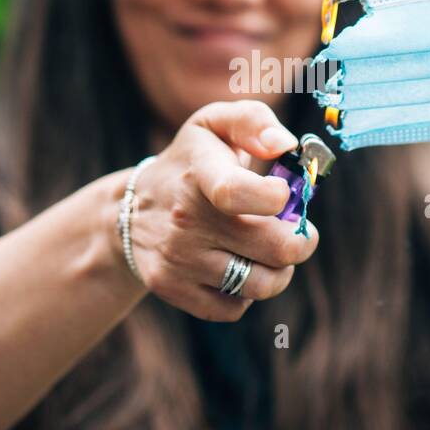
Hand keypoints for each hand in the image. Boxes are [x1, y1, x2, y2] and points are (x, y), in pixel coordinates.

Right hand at [122, 100, 318, 320]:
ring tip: (272, 252)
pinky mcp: (172, 288)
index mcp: (200, 173)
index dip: (277, 197)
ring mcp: (178, 258)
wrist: (128, 212)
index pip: (237, 192)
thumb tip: (285, 144)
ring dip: (280, 271)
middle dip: (301, 241)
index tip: (285, 194)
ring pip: (261, 285)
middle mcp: (186, 219)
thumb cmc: (191, 162)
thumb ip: (253, 121)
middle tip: (299, 232)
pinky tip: (240, 269)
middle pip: (274, 249)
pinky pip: (233, 309)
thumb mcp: (214, 125)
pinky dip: (247, 294)